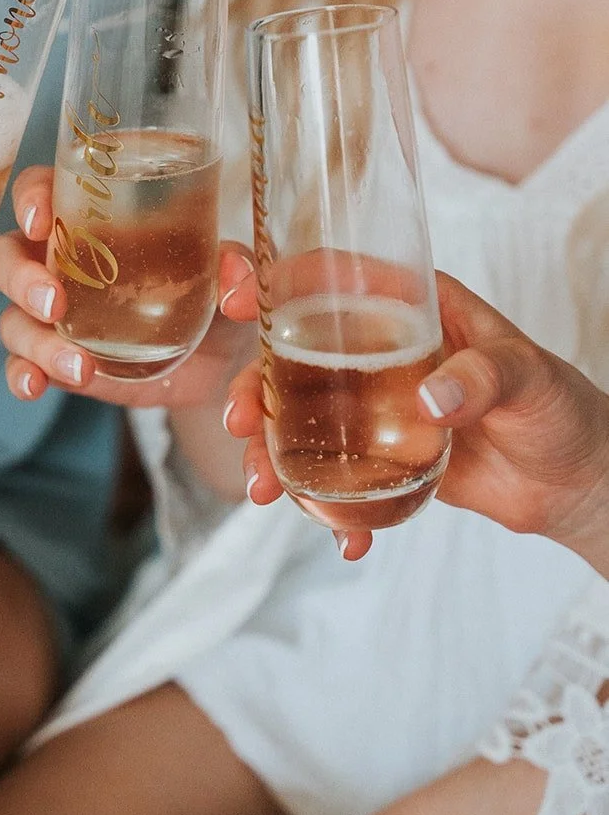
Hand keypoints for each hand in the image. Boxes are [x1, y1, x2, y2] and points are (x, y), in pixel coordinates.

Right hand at [0, 166, 257, 409]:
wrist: (216, 356)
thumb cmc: (211, 286)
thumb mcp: (228, 267)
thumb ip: (234, 264)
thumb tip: (232, 282)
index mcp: (91, 216)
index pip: (42, 189)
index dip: (31, 198)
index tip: (42, 220)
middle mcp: (59, 260)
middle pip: (7, 256)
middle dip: (21, 278)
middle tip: (56, 303)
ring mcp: (53, 314)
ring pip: (12, 317)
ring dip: (35, 340)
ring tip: (78, 366)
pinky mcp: (57, 358)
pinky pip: (21, 364)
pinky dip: (22, 374)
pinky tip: (36, 386)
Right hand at [225, 271, 608, 570]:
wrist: (579, 482)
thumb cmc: (562, 406)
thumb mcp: (529, 377)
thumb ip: (484, 377)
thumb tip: (431, 399)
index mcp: (412, 308)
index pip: (333, 278)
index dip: (279, 281)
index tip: (240, 301)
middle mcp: (382, 351)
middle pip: (294, 356)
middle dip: (253, 388)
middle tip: (240, 423)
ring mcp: (377, 408)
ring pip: (301, 420)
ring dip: (272, 453)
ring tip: (265, 490)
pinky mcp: (385, 460)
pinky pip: (340, 479)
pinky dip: (331, 510)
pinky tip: (341, 536)